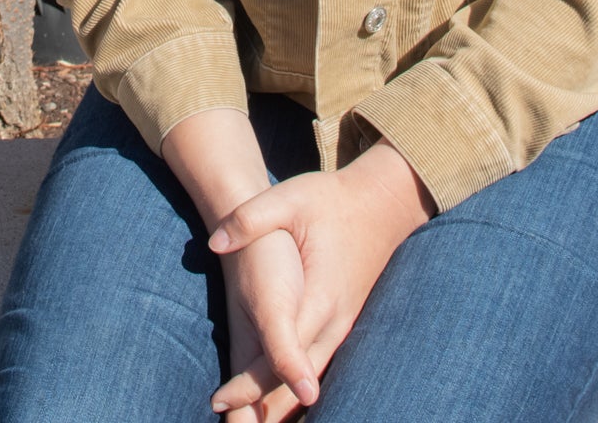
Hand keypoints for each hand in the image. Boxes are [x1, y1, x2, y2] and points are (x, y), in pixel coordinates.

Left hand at [206, 143, 435, 416]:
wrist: (382, 205)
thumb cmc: (331, 202)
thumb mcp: (290, 198)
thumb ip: (251, 218)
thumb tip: (215, 242)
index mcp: (319, 295)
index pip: (284, 350)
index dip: (253, 381)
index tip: (223, 402)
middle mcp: (333, 320)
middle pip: (293, 378)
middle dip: (258, 407)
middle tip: (219, 419)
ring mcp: (341, 327)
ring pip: (308, 380)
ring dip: (277, 406)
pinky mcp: (341, 326)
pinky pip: (316, 366)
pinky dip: (294, 391)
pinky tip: (273, 409)